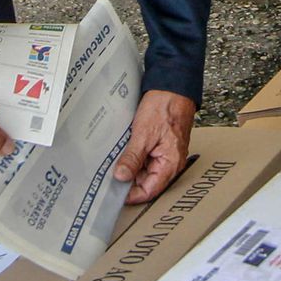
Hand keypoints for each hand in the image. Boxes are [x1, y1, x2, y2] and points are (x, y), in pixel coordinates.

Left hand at [114, 88, 196, 203]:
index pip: (149, 191)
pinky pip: (145, 159)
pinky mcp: (160, 146)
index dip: (131, 195)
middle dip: (128, 181)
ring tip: (113, 164)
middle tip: (108, 178)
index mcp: (170, 164)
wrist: (172, 86)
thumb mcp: (143, 134)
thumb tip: (120, 177)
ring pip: (144, 171)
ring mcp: (165, 154)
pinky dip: (134, 158)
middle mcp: (170, 163)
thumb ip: (132, 158)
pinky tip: (122, 153)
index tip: (113, 194)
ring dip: (130, 168)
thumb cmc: (164, 107)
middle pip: (146, 182)